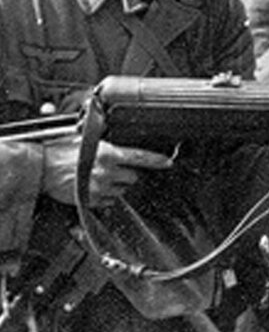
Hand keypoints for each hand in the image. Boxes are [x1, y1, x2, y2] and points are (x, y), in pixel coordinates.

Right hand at [41, 135, 172, 206]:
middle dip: (127, 172)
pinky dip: (105, 194)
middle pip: (133, 176)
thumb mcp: (81, 136)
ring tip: (98, 175)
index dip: (156, 160)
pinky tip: (93, 185)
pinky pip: (109, 200)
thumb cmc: (57, 151)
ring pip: (122, 188)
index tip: (168, 162)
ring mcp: (100, 187)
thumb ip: (101, 137)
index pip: (140, 157)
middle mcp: (106, 171)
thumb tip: (110, 131)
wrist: (37, 169)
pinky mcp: (92, 200)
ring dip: (116, 183)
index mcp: (107, 153)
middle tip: (112, 167)